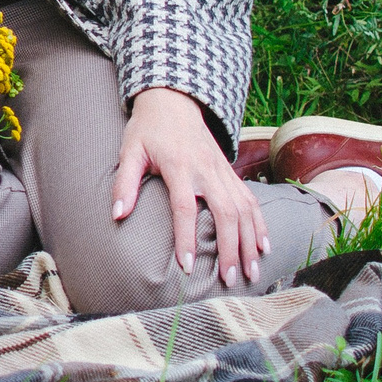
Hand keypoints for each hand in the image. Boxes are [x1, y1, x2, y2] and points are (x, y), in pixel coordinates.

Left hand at [111, 87, 268, 286]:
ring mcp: (223, 170)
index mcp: (180, 166)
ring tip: (252, 272)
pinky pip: (251, 200)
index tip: (186, 266)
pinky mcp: (231, 171)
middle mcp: (207, 169)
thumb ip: (125, 183)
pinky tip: (264, 246)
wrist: (174, 101)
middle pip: (226, 213)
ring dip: (250, 242)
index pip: (185, 207)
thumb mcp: (130, 151)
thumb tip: (117, 215)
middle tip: (229, 280)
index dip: (186, 238)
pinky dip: (260, 224)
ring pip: (245, 209)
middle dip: (230, 249)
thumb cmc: (147, 129)